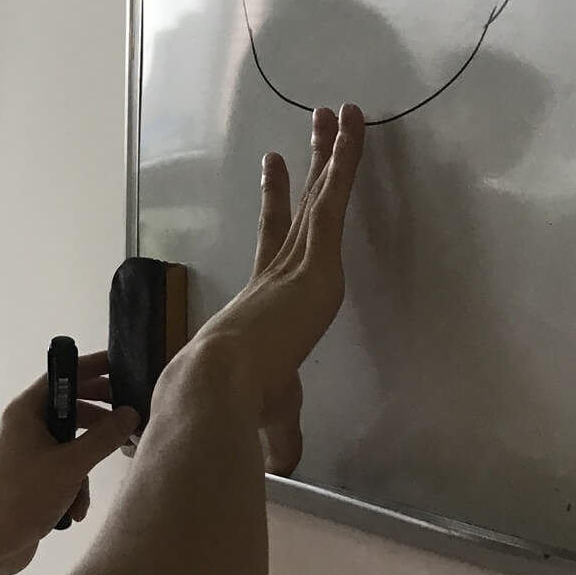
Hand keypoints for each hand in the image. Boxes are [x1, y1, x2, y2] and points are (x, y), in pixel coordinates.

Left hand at [0, 353, 138, 574]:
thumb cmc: (27, 494)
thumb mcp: (72, 464)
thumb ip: (104, 437)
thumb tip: (130, 413)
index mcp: (26, 411)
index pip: (61, 376)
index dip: (91, 368)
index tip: (121, 367)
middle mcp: (25, 426)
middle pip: (70, 407)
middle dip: (99, 418)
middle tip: (128, 418)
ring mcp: (29, 452)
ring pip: (71, 441)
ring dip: (88, 461)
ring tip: (109, 468)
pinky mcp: (34, 476)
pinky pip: (64, 467)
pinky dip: (75, 483)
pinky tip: (77, 508)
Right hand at [198, 105, 364, 429]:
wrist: (220, 382)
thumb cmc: (236, 399)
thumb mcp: (275, 413)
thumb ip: (283, 430)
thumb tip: (285, 463)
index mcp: (267, 296)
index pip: (276, 239)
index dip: (276, 202)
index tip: (275, 166)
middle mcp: (281, 269)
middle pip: (303, 206)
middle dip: (310, 163)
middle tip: (316, 122)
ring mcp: (298, 259)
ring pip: (322, 194)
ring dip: (332, 150)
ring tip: (340, 111)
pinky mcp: (315, 256)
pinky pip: (336, 198)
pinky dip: (346, 161)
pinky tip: (355, 129)